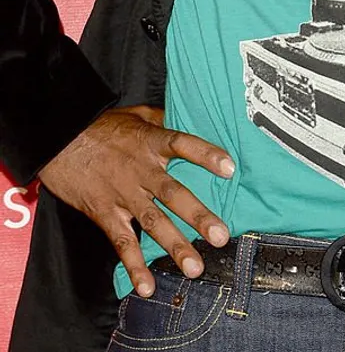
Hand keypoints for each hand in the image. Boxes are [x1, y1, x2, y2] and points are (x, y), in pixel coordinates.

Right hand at [37, 105, 234, 297]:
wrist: (59, 140)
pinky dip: (134, 266)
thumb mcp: (136, 114)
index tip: (229, 167)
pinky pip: (122, 242)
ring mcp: (123, 194)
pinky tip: (147, 286)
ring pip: (153, 222)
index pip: (183, 145)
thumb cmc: (100, 127)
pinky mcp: (105, 214)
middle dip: (198, 216)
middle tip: (219, 236)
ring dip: (175, 246)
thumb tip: (185, 120)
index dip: (206, 155)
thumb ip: (162, 120)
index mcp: (150, 142)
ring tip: (195, 268)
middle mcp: (141, 170)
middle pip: (173, 193)